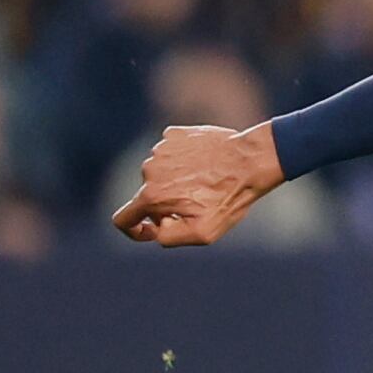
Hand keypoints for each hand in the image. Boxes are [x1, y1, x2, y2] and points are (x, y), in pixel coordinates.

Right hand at [112, 123, 284, 247]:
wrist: (250, 161)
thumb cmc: (229, 199)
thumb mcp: (203, 233)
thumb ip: (169, 237)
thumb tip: (156, 228)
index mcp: (151, 196)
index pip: (122, 219)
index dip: (133, 230)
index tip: (151, 231)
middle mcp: (149, 170)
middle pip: (147, 196)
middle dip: (165, 205)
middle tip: (198, 205)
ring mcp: (160, 149)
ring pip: (160, 173)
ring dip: (176, 181)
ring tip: (206, 183)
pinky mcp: (174, 135)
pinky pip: (171, 153)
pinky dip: (183, 161)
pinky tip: (205, 165)